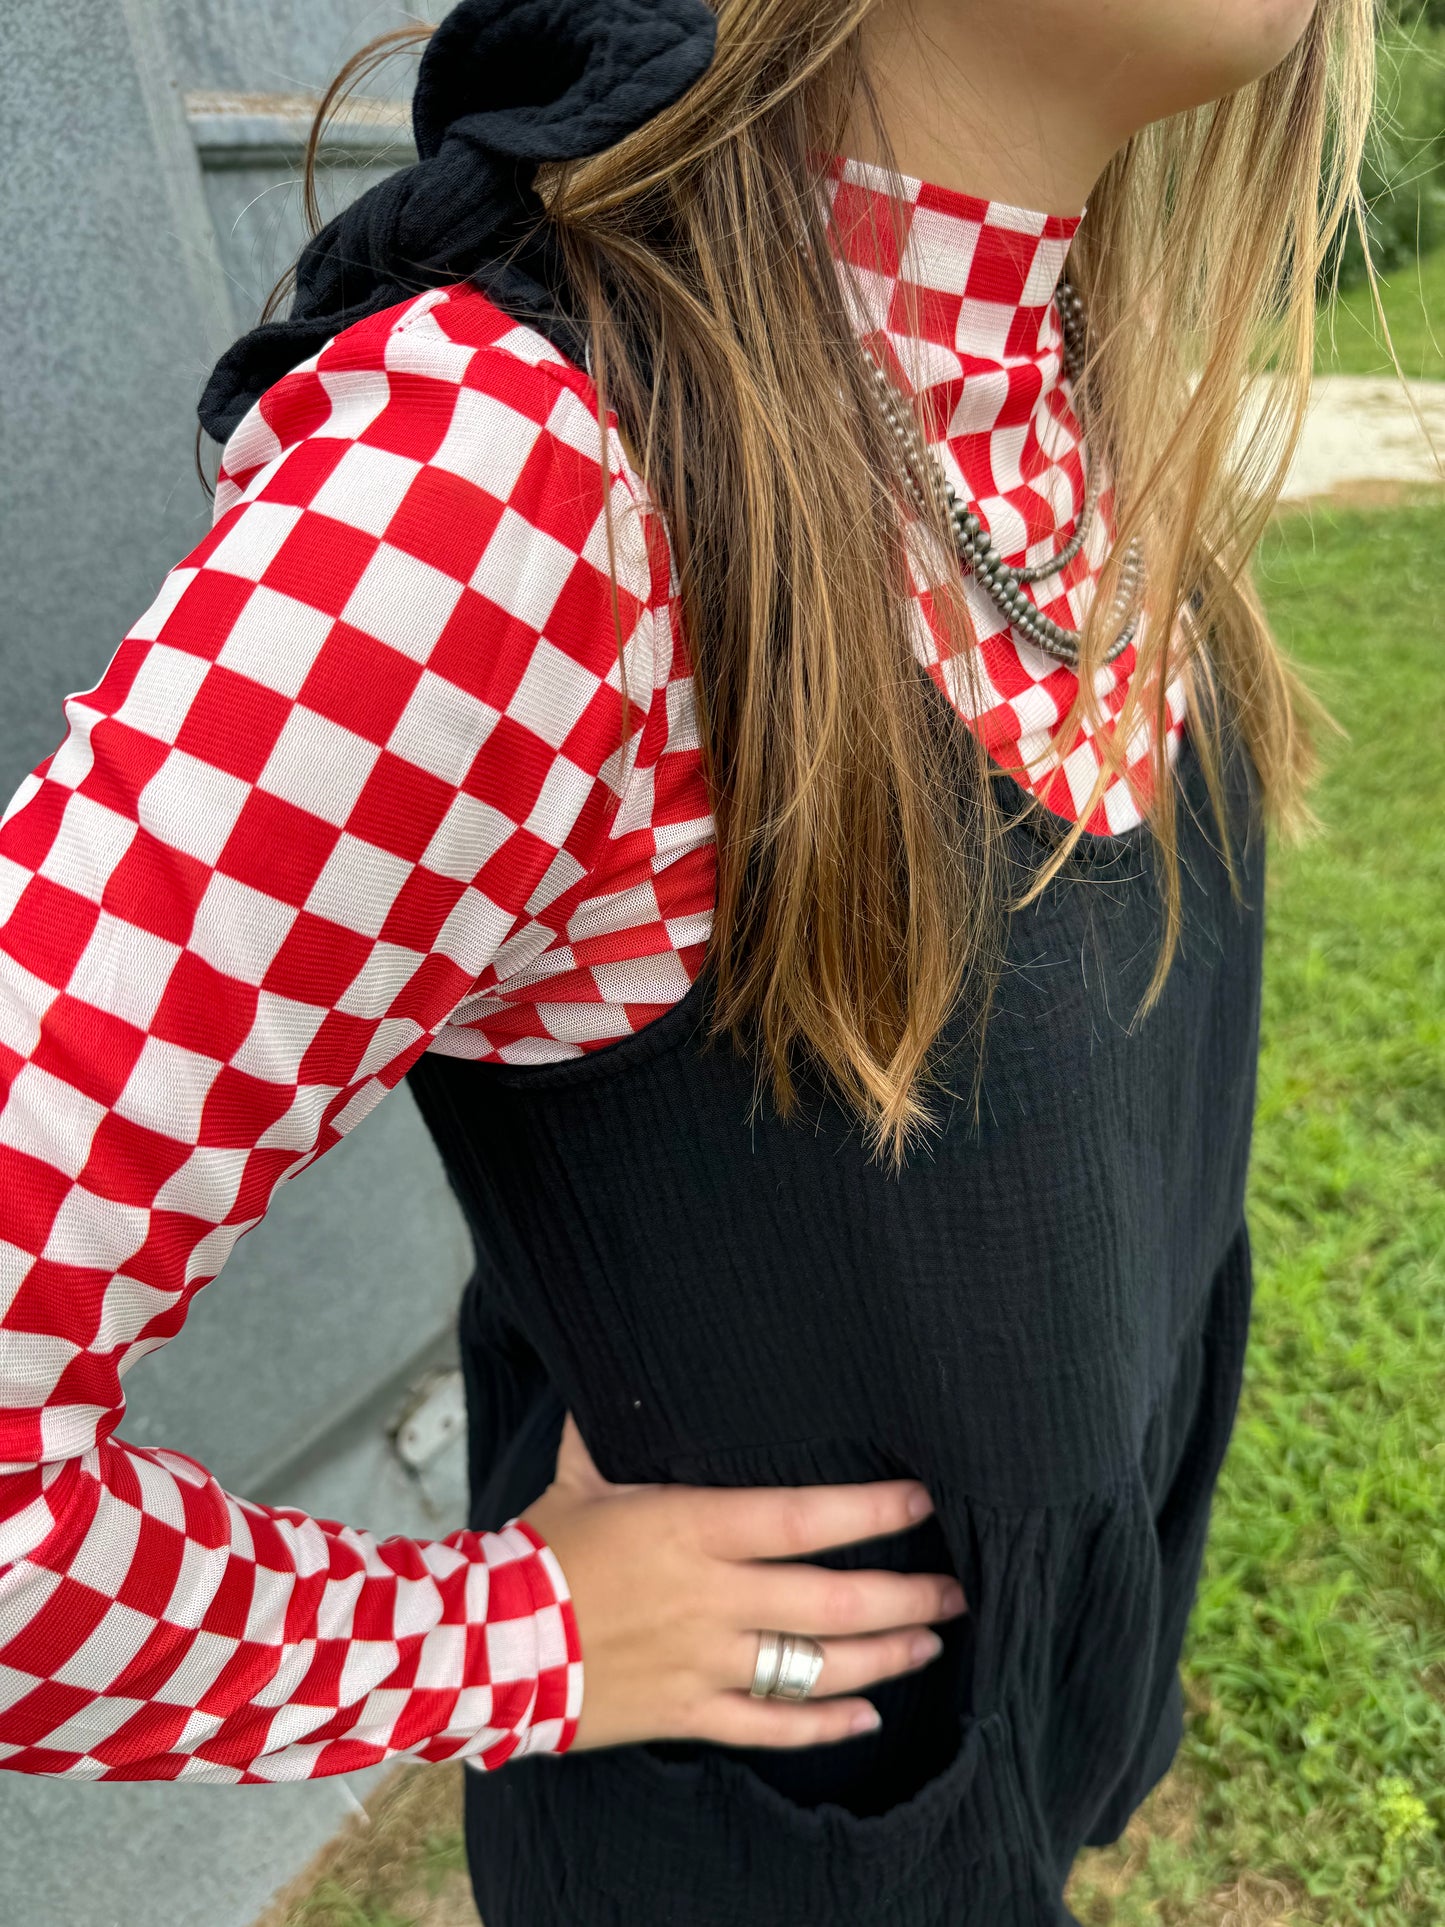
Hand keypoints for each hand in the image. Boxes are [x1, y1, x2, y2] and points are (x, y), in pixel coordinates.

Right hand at [520, 1413, 965, 1752]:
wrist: (482, 1649)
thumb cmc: (536, 1552)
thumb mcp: (581, 1475)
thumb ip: (616, 1428)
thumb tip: (626, 1368)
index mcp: (692, 1529)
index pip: (803, 1518)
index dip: (869, 1509)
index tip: (920, 1501)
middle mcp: (712, 1599)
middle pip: (831, 1601)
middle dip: (905, 1594)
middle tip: (955, 1590)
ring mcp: (704, 1662)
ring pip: (815, 1667)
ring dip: (883, 1656)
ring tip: (929, 1643)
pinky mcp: (687, 1714)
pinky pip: (770, 1725)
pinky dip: (822, 1723)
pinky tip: (864, 1714)